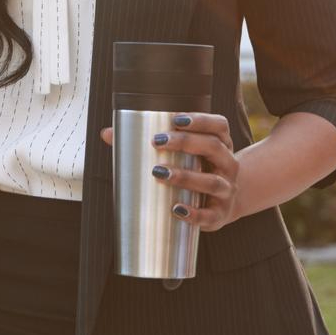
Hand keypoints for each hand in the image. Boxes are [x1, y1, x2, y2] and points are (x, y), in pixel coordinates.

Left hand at [97, 111, 242, 230]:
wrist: (222, 205)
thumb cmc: (196, 172)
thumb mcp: (182, 155)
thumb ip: (146, 142)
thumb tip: (107, 134)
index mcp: (221, 145)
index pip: (219, 126)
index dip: (200, 120)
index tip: (175, 119)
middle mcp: (228, 166)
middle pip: (214, 148)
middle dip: (186, 142)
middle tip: (157, 141)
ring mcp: (227, 191)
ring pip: (212, 182)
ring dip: (186, 176)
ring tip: (160, 172)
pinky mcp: (220, 216)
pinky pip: (209, 215)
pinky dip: (194, 213)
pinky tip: (176, 209)